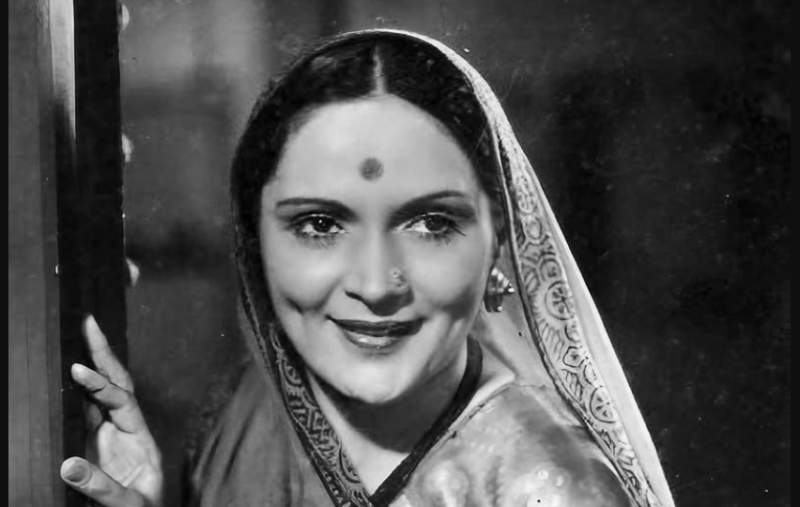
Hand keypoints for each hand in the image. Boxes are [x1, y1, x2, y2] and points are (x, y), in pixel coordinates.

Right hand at [60, 316, 162, 506]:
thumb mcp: (128, 504)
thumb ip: (102, 488)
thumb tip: (68, 465)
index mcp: (141, 439)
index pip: (122, 401)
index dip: (101, 386)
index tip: (78, 371)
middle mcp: (128, 430)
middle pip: (118, 384)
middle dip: (104, 354)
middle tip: (89, 323)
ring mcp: (111, 436)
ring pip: (100, 394)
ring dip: (91, 366)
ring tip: (80, 335)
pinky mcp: (95, 446)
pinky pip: (85, 412)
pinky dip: (78, 392)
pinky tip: (68, 375)